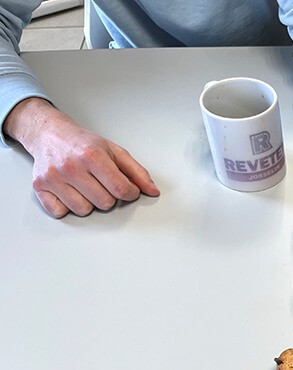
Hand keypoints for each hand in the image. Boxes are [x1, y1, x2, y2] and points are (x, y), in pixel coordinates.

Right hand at [3, 98, 158, 217]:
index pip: (121, 190)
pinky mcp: (39, 187)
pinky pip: (61, 212)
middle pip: (104, 203)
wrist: (49, 134)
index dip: (130, 193)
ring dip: (89, 202)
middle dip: (108, 196)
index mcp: (92, 155)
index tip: (127, 189)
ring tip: (84, 185)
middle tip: (100, 182)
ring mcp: (53, 177)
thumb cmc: (83, 144)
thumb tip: (153, 191)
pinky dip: (67, 206)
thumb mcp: (115, 151)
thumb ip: (137, 172)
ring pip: (84, 210)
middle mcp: (70, 166)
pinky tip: (69, 191)